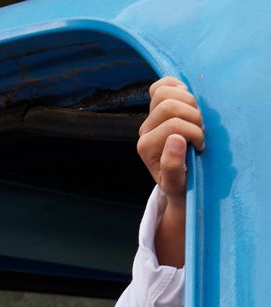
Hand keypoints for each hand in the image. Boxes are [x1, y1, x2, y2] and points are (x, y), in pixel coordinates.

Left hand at [138, 78, 203, 267]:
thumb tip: (176, 139)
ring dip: (189, 102)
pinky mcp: (157, 108)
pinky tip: (187, 100)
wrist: (179, 180)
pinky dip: (176, 86)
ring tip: (196, 119)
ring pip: (164, 92)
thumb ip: (173, 165)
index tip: (199, 147)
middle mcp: (145, 131)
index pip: (173, 126)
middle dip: (193, 116)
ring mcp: (150, 118)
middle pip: (169, 105)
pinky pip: (160, 85)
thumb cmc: (180, 183)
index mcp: (146, 148)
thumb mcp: (177, 182)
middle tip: (200, 132)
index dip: (193, 132)